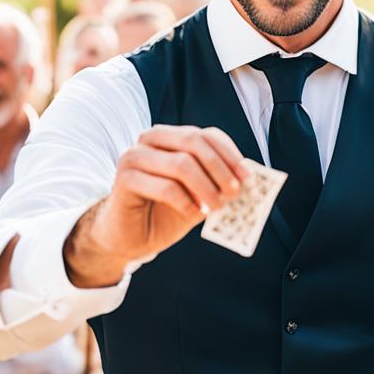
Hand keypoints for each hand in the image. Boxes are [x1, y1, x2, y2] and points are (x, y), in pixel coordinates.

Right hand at [83, 126, 249, 270]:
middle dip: (220, 168)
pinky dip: (186, 202)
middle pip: (194, 142)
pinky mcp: (125, 178)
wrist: (131, 237)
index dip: (230, 155)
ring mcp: (134, 156)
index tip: (247, 178)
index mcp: (171, 137)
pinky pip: (166, 187)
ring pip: (181, 164)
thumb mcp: (199, 194)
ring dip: (205, 188)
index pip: (207, 135)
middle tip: (233, 193)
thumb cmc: (166, 212)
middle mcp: (150, 140)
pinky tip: (194, 213)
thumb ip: (218, 182)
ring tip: (214, 208)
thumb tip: (248, 178)